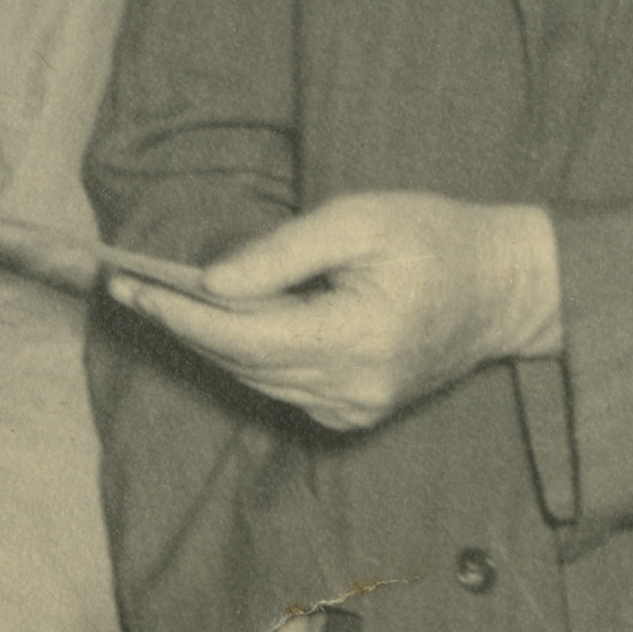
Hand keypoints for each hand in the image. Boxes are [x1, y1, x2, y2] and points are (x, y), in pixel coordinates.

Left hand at [114, 192, 559, 434]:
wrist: (505, 288)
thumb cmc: (435, 237)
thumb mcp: (361, 219)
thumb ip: (284, 252)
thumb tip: (212, 281)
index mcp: (357, 339)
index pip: (244, 336)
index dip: (181, 315)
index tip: (131, 287)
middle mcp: (353, 389)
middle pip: (242, 362)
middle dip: (182, 326)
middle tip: (127, 287)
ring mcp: (356, 409)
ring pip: (257, 379)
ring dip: (211, 341)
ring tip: (160, 300)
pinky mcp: (356, 412)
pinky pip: (283, 385)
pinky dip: (251, 353)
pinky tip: (225, 320)